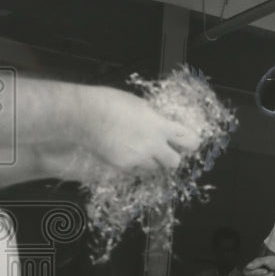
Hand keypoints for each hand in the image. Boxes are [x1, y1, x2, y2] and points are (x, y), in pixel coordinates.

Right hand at [83, 88, 201, 173]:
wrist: (83, 115)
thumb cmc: (109, 103)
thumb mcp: (140, 105)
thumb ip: (154, 118)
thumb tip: (161, 123)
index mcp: (160, 126)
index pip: (190, 140)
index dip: (191, 142)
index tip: (188, 141)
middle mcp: (153, 145)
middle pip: (175, 162)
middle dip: (171, 157)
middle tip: (165, 150)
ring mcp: (138, 158)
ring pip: (155, 169)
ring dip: (153, 162)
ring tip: (141, 151)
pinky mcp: (123, 167)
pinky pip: (136, 172)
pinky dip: (136, 167)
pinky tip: (127, 155)